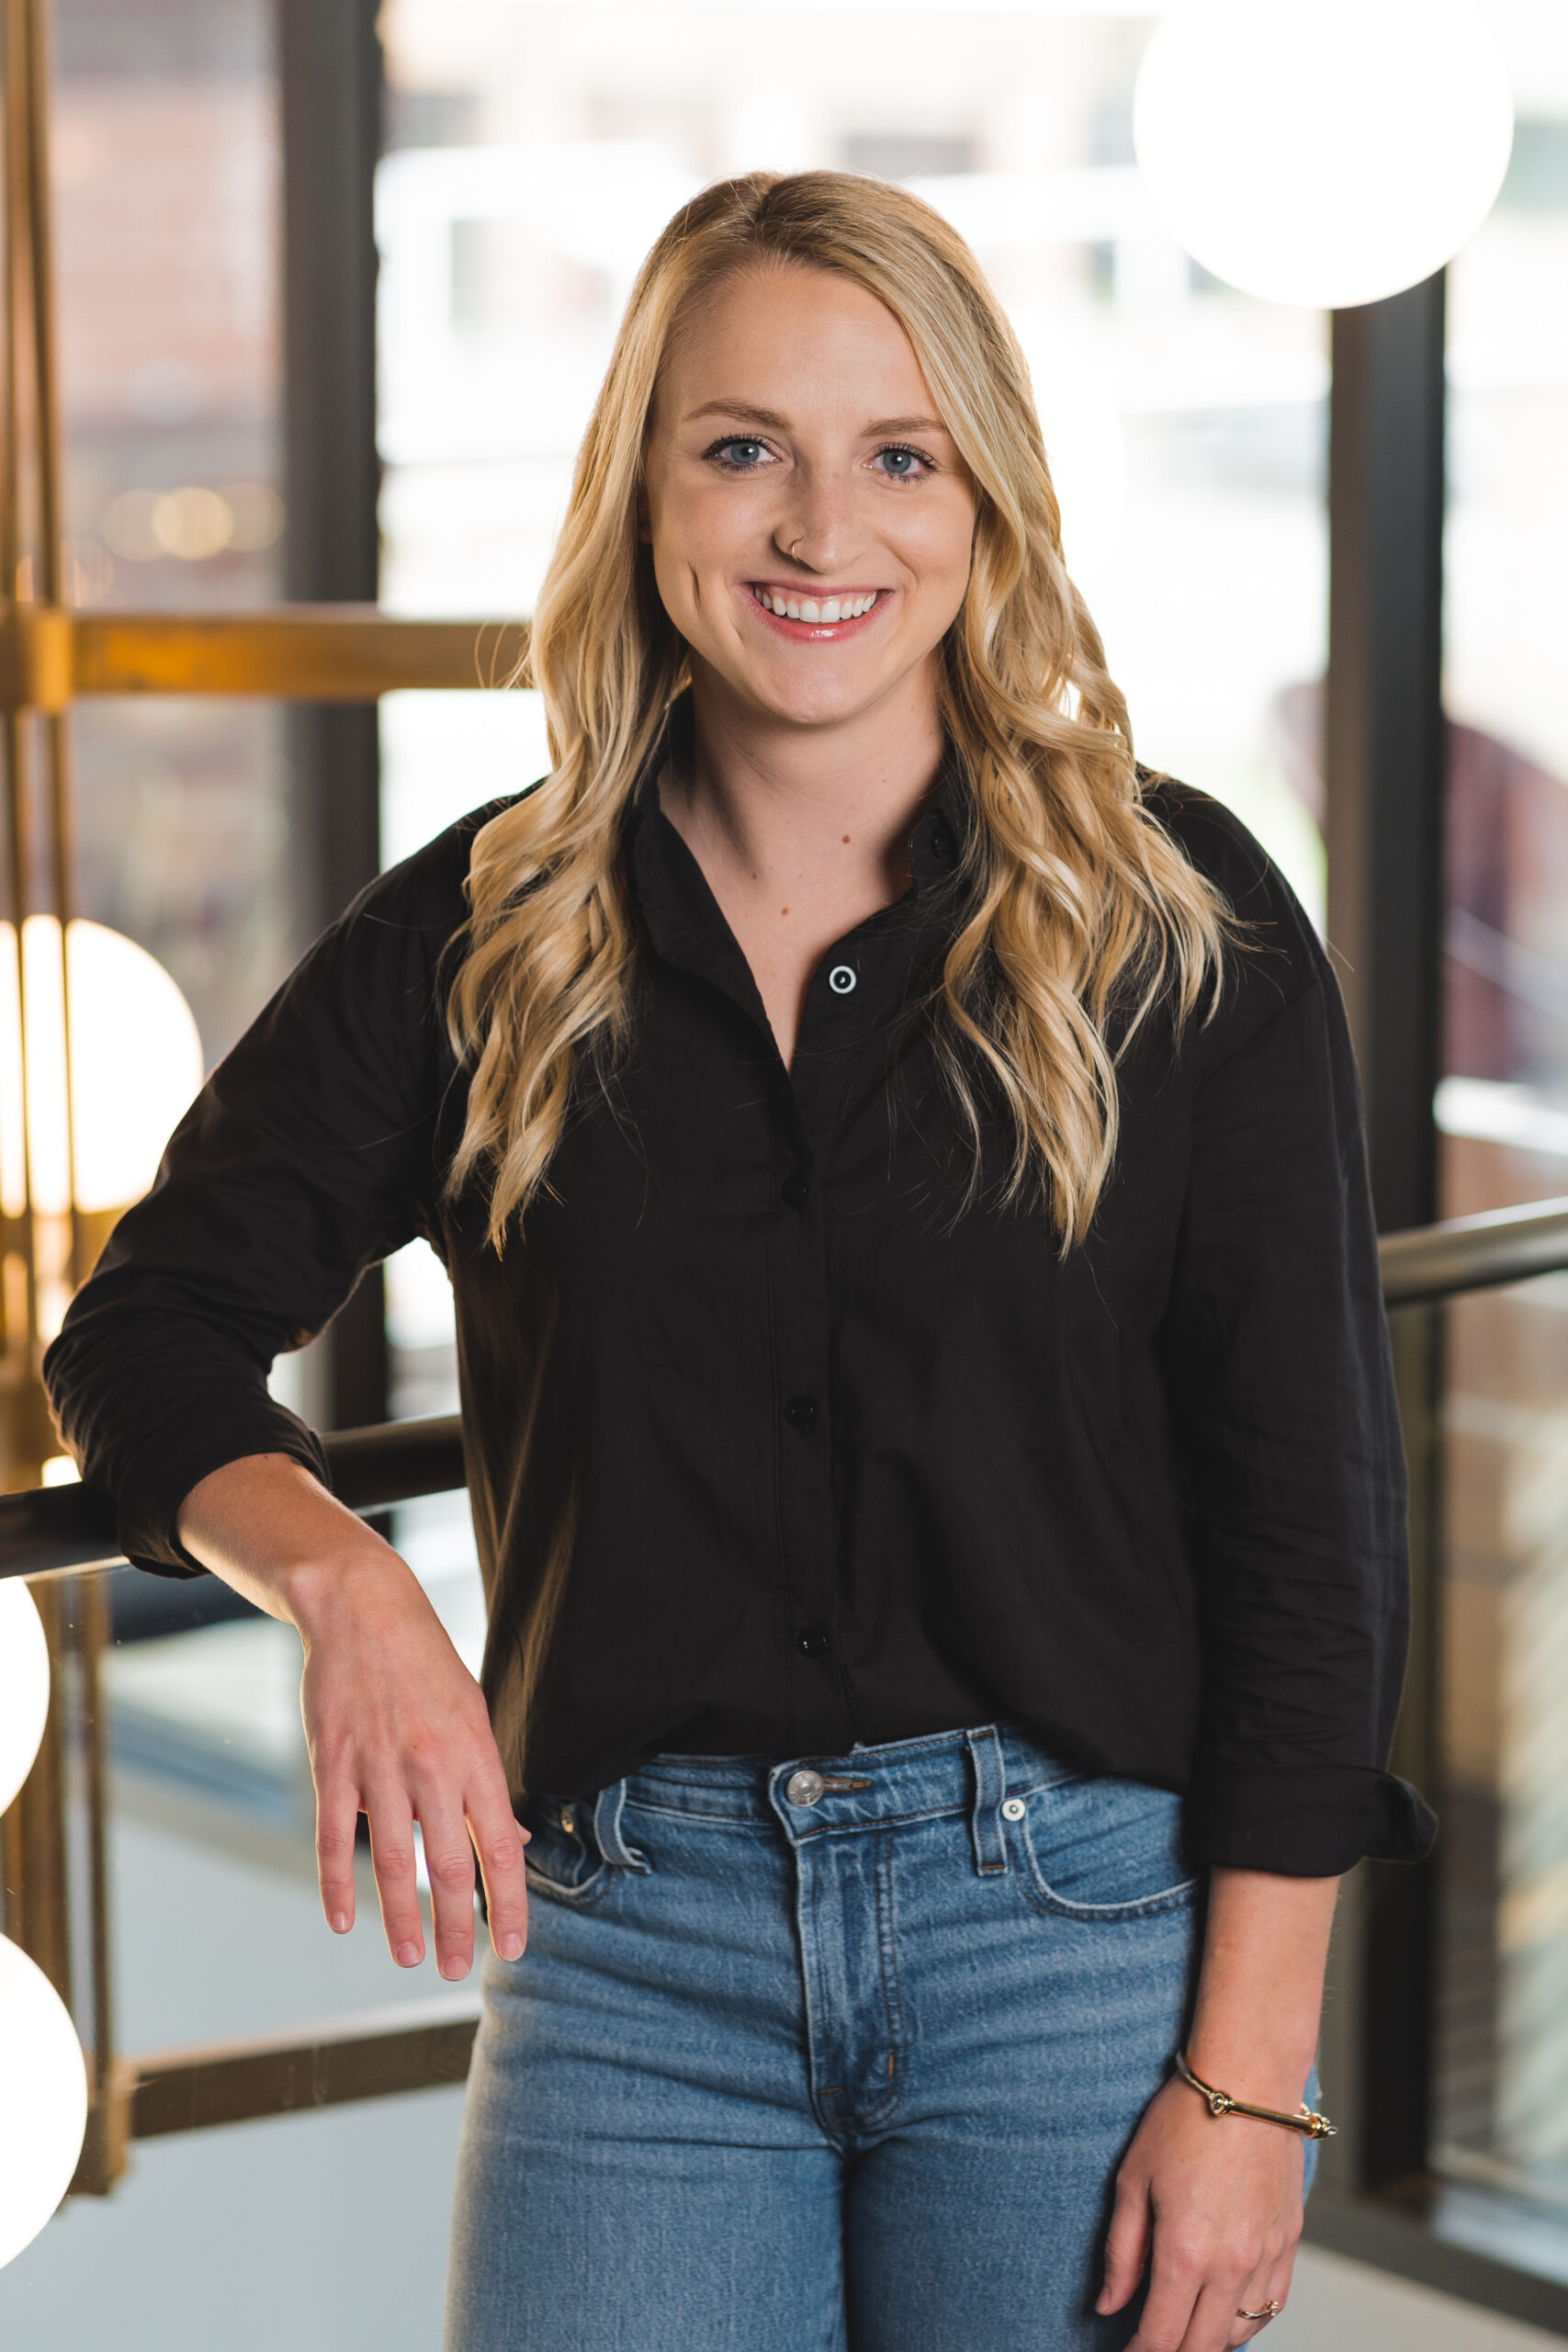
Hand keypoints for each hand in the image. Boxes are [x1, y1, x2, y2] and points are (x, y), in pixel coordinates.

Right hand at [293, 1547, 530, 1979]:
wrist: (363, 1610)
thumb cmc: (426, 1666)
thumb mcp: (473, 1715)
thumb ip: (487, 1783)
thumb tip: (513, 1844)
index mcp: (475, 1755)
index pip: (500, 1846)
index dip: (508, 1902)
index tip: (513, 1946)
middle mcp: (432, 1767)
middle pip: (447, 1867)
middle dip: (453, 1928)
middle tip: (454, 1971)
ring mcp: (378, 1768)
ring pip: (391, 1863)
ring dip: (399, 1919)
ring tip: (406, 1958)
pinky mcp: (333, 1767)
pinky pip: (334, 1839)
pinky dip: (336, 1885)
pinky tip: (340, 1920)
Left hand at [1098, 2075, 1302, 2349]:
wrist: (1247, 2081)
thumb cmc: (1184, 2120)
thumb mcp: (1133, 2180)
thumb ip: (1121, 2252)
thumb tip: (1108, 2305)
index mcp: (1185, 2252)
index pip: (1161, 2337)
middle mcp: (1231, 2265)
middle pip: (1202, 2348)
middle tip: (1149, 2345)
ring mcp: (1266, 2256)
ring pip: (1239, 2334)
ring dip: (1208, 2342)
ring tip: (1182, 2329)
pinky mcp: (1289, 2242)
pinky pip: (1271, 2306)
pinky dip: (1246, 2321)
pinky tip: (1225, 2312)